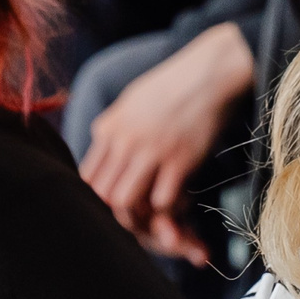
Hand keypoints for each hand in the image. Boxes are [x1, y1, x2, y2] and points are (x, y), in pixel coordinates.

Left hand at [79, 23, 255, 265]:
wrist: (211, 71)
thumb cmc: (175, 85)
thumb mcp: (132, 101)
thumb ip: (115, 128)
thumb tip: (104, 148)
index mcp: (108, 128)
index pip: (87, 179)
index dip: (99, 202)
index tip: (119, 211)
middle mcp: (123, 141)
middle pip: (102, 196)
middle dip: (119, 218)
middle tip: (142, 227)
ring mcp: (150, 152)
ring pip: (126, 203)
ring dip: (142, 220)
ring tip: (160, 224)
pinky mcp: (179, 159)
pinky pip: (162, 201)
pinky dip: (169, 213)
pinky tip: (182, 210)